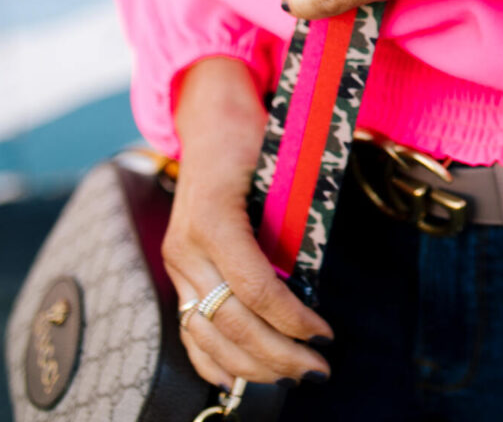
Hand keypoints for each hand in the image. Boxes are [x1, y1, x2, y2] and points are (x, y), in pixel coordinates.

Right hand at [164, 57, 334, 388]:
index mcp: (213, 218)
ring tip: (292, 376)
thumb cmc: (254, 138)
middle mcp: (186, 246)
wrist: (212, 120)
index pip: (253, 287)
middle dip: (278, 353)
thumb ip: (293, 217)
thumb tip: (313, 272)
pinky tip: (234, 381)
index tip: (326, 335)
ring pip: (207, 333)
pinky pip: (189, 327)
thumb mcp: (281, 166)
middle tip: (318, 370)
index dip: (291, 318)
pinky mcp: (178, 271)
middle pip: (231, 320)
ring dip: (251, 364)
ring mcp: (177, 262)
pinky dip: (211, 359)